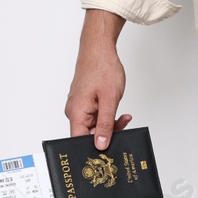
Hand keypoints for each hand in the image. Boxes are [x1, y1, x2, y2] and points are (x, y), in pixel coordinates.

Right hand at [65, 10, 130, 149]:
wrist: (99, 48)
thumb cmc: (102, 68)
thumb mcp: (109, 100)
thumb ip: (105, 125)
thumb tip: (100, 145)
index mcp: (76, 113)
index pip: (79, 141)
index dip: (93, 149)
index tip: (108, 149)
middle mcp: (74, 111)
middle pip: (89, 135)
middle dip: (108, 133)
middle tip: (123, 125)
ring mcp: (80, 106)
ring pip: (95, 126)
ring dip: (111, 124)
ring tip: (123, 116)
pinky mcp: (86, 102)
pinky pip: (97, 116)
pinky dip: (108, 116)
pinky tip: (119, 112)